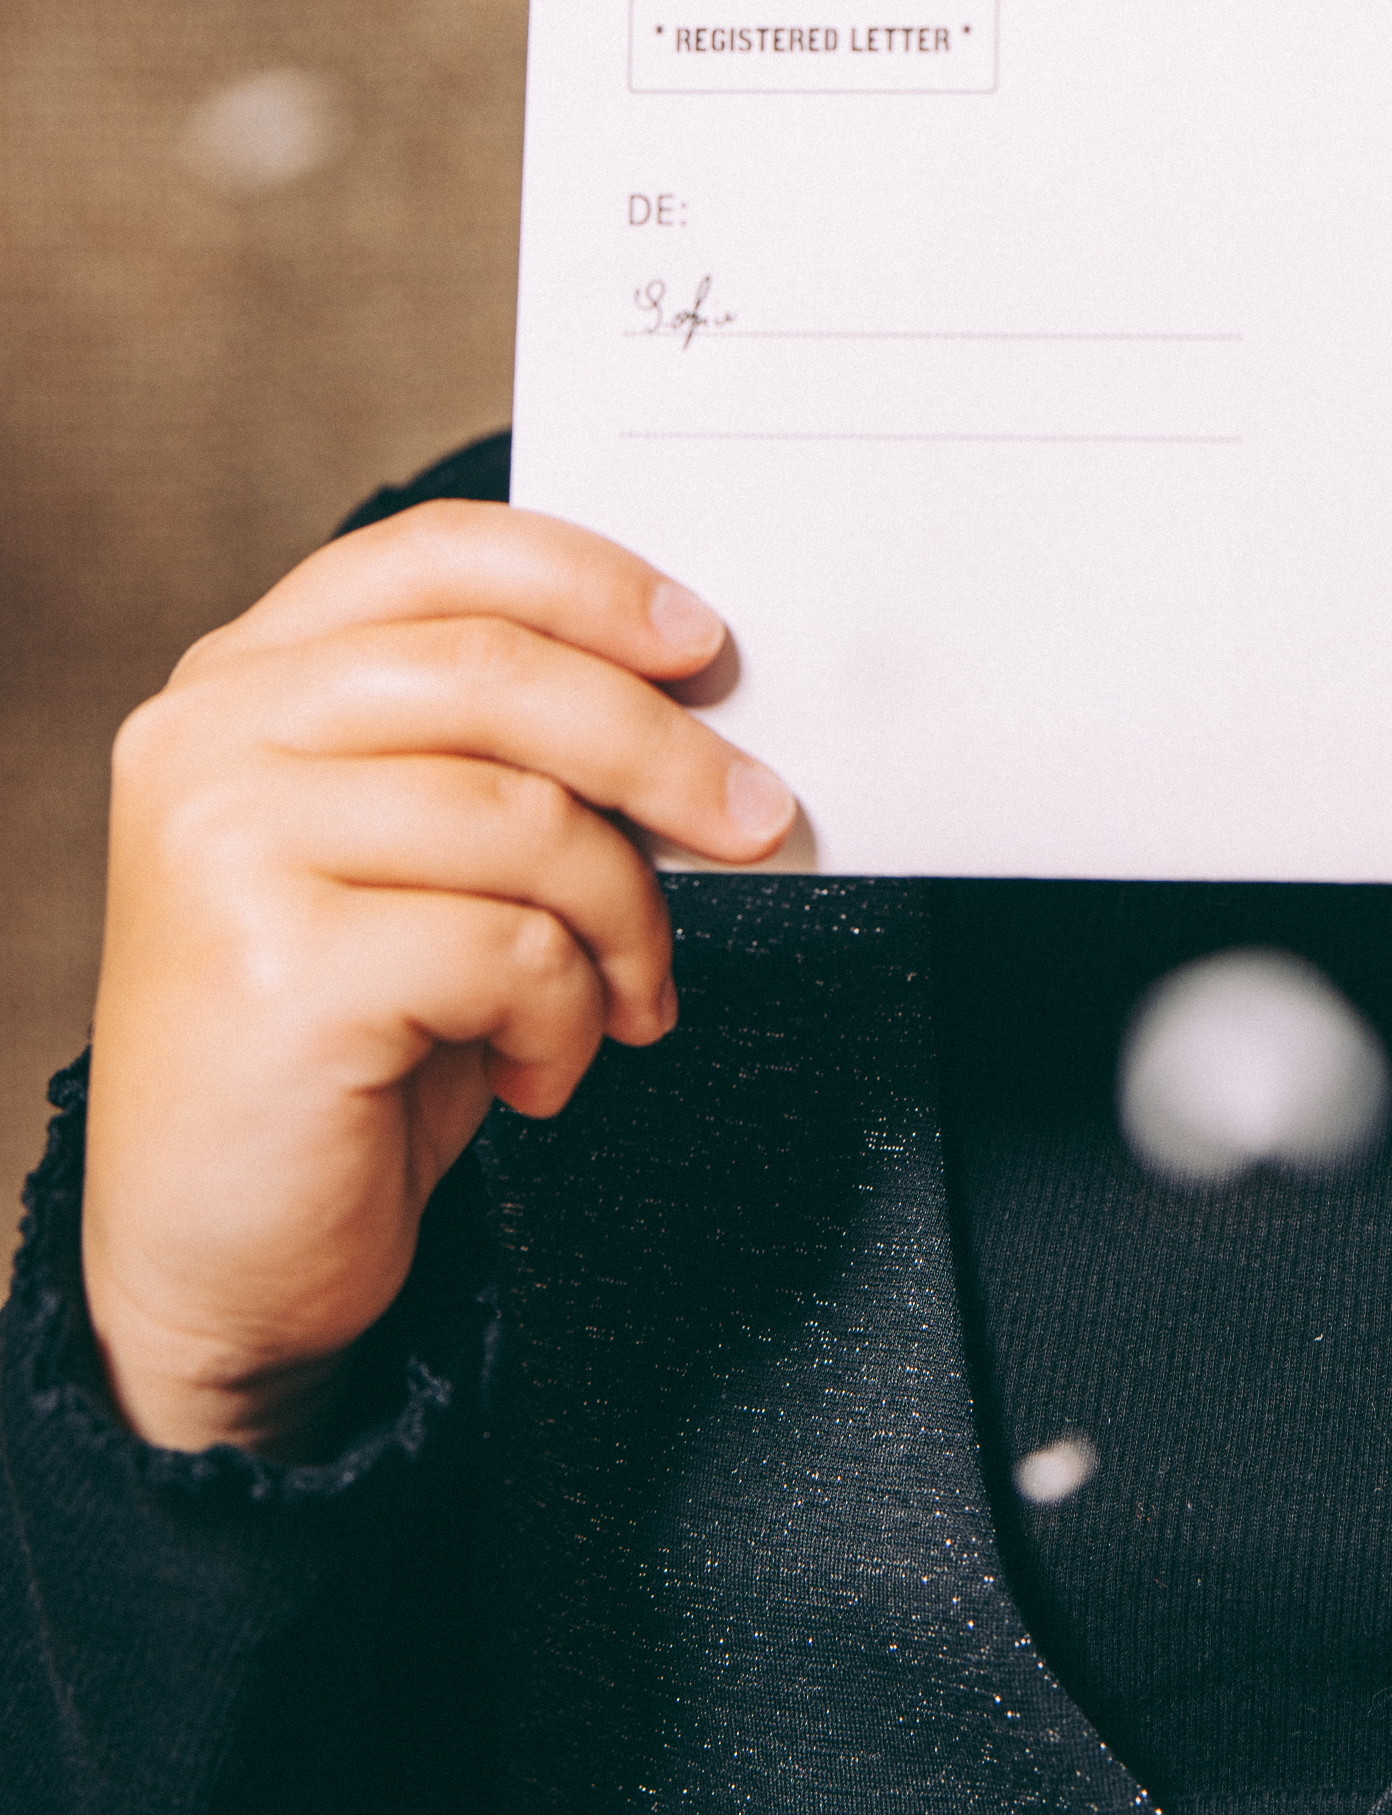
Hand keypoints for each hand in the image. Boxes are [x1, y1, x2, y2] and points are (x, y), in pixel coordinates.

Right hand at [82, 503, 793, 1459]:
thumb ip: (498, 756)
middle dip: (662, 749)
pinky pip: (510, 949)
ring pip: (526, 817)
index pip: (435, 555)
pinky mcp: (276, 972)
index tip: (702, 640)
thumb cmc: (338, 1048)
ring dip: (625, 921)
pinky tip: (535, 1069)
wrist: (216, 1260)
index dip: (588, 581)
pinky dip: (566, 1018)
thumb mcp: (413, 864)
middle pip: (499, 672)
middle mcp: (211, 741)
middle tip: (757, 819)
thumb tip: (696, 702)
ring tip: (623, 998)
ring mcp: (228, 849)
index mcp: (242, 680)